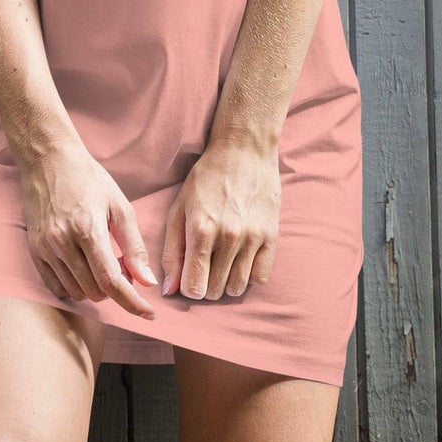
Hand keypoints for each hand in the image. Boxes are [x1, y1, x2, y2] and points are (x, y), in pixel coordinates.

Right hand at [16, 141, 160, 319]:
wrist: (48, 160)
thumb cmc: (89, 179)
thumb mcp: (119, 205)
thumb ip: (134, 246)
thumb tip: (147, 281)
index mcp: (87, 229)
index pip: (111, 281)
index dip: (132, 302)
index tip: (149, 314)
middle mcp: (63, 242)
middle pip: (95, 291)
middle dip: (116, 288)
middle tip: (123, 265)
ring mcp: (46, 248)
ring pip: (77, 292)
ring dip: (96, 288)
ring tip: (102, 261)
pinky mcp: (35, 250)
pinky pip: (56, 287)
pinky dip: (74, 286)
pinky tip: (83, 268)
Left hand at [161, 139, 280, 299]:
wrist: (244, 150)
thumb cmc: (206, 178)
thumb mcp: (179, 208)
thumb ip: (172, 251)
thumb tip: (169, 290)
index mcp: (201, 229)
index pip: (194, 287)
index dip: (188, 287)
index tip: (189, 276)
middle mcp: (229, 237)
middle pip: (215, 291)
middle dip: (206, 284)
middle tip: (206, 265)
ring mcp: (253, 237)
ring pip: (238, 288)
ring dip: (226, 283)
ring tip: (222, 263)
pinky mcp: (272, 235)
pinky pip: (260, 277)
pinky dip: (249, 275)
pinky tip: (241, 259)